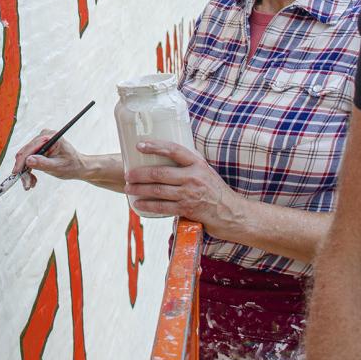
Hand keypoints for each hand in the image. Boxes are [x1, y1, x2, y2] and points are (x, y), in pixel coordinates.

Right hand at [11, 130, 86, 189]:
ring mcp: (41, 140)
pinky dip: (29, 169)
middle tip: (26, 184)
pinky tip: (33, 179)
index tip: (15, 173)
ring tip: (30, 184)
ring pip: (26, 156)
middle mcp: (44, 135)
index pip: (31, 148)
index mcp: (51, 137)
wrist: (78, 166)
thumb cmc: (71, 166)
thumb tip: (28, 160)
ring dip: (26, 171)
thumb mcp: (57, 167)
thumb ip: (43, 163)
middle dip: (24, 169)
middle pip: (26, 152)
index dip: (21, 161)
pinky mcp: (39, 146)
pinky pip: (29, 158)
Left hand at [124, 140, 241, 233]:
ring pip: (158, 190)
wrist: (232, 214)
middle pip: (160, 173)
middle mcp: (193, 177)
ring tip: (128, 188)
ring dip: (139, 189)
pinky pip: (162, 207)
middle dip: (140, 174)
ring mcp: (190, 194)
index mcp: (198, 164)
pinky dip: (148, 205)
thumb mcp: (205, 173)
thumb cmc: (216, 192)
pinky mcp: (187, 210)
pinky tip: (138, 204)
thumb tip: (165, 160)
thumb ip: (188, 167)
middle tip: (128, 174)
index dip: (155, 146)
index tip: (139, 145)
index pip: (174, 150)